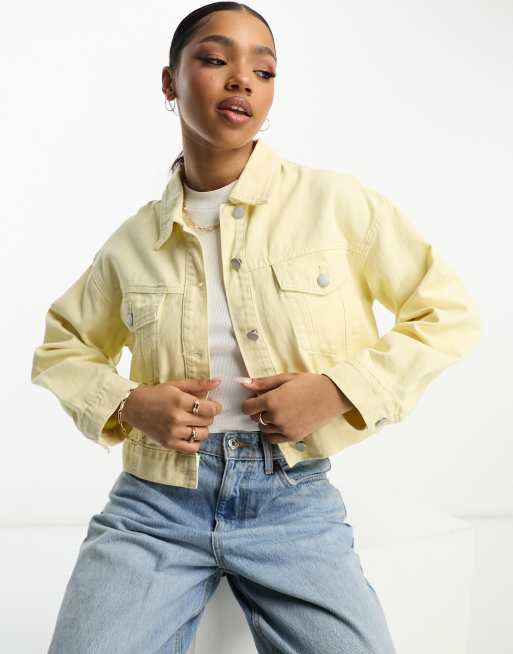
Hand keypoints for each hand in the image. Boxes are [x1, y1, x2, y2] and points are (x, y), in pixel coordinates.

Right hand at [121, 378, 222, 452]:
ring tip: (196, 422)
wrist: (133, 406)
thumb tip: (218, 382)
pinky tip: (191, 434)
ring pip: (202, 435)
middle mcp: (177, 418)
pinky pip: (192, 448)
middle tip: (202, 412)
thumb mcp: (176, 385)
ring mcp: (173, 433)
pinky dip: (195, 442)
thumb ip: (198, 384)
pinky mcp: (168, 443)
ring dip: (203, 428)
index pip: (210, 409)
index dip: (216, 407)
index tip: (214, 405)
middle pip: (207, 421)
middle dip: (208, 416)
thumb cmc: (156, 394)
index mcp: (180, 401)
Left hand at [239, 372, 354, 443]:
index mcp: (272, 400)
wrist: (333, 395)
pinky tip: (283, 421)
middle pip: (256, 417)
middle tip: (274, 401)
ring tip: (282, 410)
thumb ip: (262, 383)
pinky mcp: (293, 437)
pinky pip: (273, 439)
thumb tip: (241, 383)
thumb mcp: (285, 378)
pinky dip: (274, 432)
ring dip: (267, 421)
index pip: (247, 408)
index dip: (250, 402)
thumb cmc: (309, 383)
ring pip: (264, 428)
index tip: (257, 398)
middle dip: (260, 410)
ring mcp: (285, 429)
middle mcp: (276, 417)